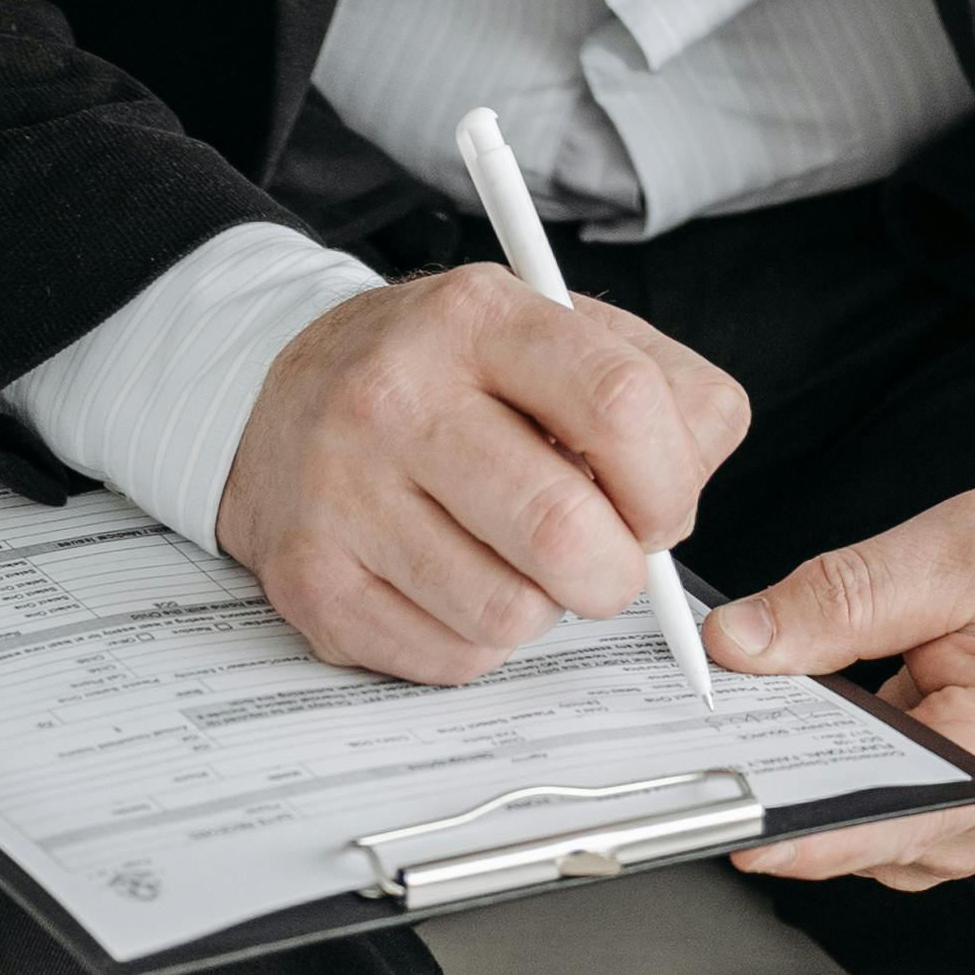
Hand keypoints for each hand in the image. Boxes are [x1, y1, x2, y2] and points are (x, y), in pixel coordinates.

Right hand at [214, 265, 747, 685]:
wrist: (283, 394)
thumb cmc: (450, 374)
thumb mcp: (554, 332)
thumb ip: (658, 391)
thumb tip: (690, 487)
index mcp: (478, 315)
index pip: (619, 403)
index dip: (669, 480)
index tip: (662, 507)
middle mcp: (398, 395)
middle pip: (564, 532)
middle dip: (615, 573)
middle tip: (604, 559)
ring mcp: (345, 492)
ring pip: (510, 615)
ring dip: (542, 608)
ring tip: (516, 557)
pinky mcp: (312, 582)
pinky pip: (449, 659)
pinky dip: (478, 640)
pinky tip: (456, 580)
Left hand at [710, 484, 974, 887]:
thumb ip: (858, 591)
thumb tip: (742, 639)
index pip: (849, 826)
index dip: (756, 805)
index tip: (686, 772)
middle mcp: (968, 827)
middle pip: (826, 823)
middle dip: (749, 766)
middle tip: (683, 703)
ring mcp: (952, 830)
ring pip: (832, 813)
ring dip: (777, 757)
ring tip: (729, 688)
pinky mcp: (937, 814)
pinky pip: (854, 797)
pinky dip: (814, 750)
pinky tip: (786, 696)